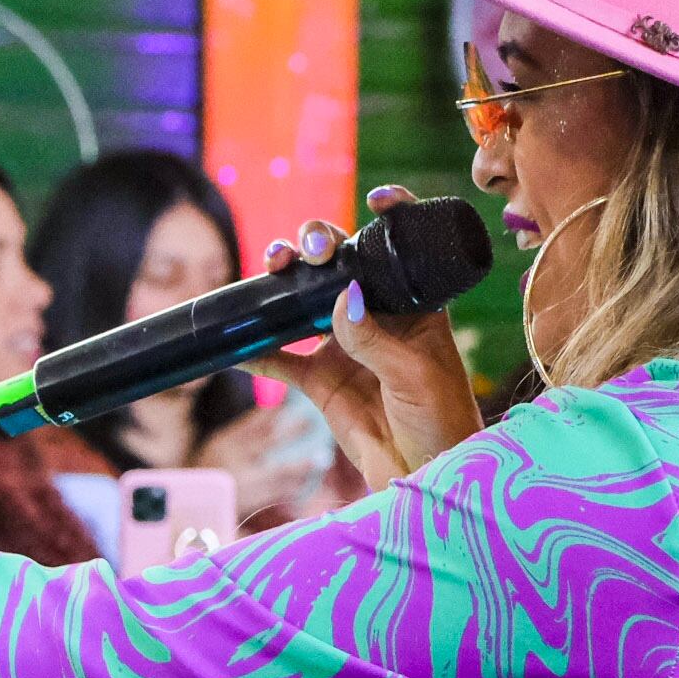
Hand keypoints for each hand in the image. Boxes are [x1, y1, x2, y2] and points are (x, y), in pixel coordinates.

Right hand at [237, 186, 483, 491]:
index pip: (402, 248)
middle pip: (340, 265)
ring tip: (269, 274)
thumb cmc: (441, 421)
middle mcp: (376, 315)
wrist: (424, 475)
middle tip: (309, 251)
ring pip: (303, 301)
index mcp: (415, 304)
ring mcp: (343, 345)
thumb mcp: (414, 375)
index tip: (376, 202)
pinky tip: (236, 342)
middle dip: (318, 245)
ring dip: (281, 284)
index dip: (390, 217)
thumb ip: (374, 337)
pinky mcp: (319, 380)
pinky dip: (256, 349)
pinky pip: (280, 358)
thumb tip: (341, 296)